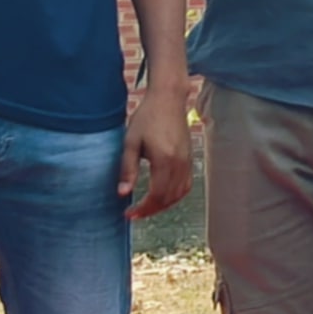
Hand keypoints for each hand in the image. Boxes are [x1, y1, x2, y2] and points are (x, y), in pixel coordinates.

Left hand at [121, 69, 196, 217]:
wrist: (167, 99)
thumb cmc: (147, 117)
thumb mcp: (131, 142)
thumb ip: (127, 169)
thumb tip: (122, 193)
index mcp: (164, 160)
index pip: (156, 196)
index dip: (143, 209)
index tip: (129, 213)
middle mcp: (179, 163)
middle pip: (168, 199)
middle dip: (151, 210)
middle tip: (135, 213)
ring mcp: (187, 162)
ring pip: (178, 194)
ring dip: (163, 205)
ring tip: (147, 207)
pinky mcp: (190, 159)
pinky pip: (185, 185)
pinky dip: (175, 196)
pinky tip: (163, 196)